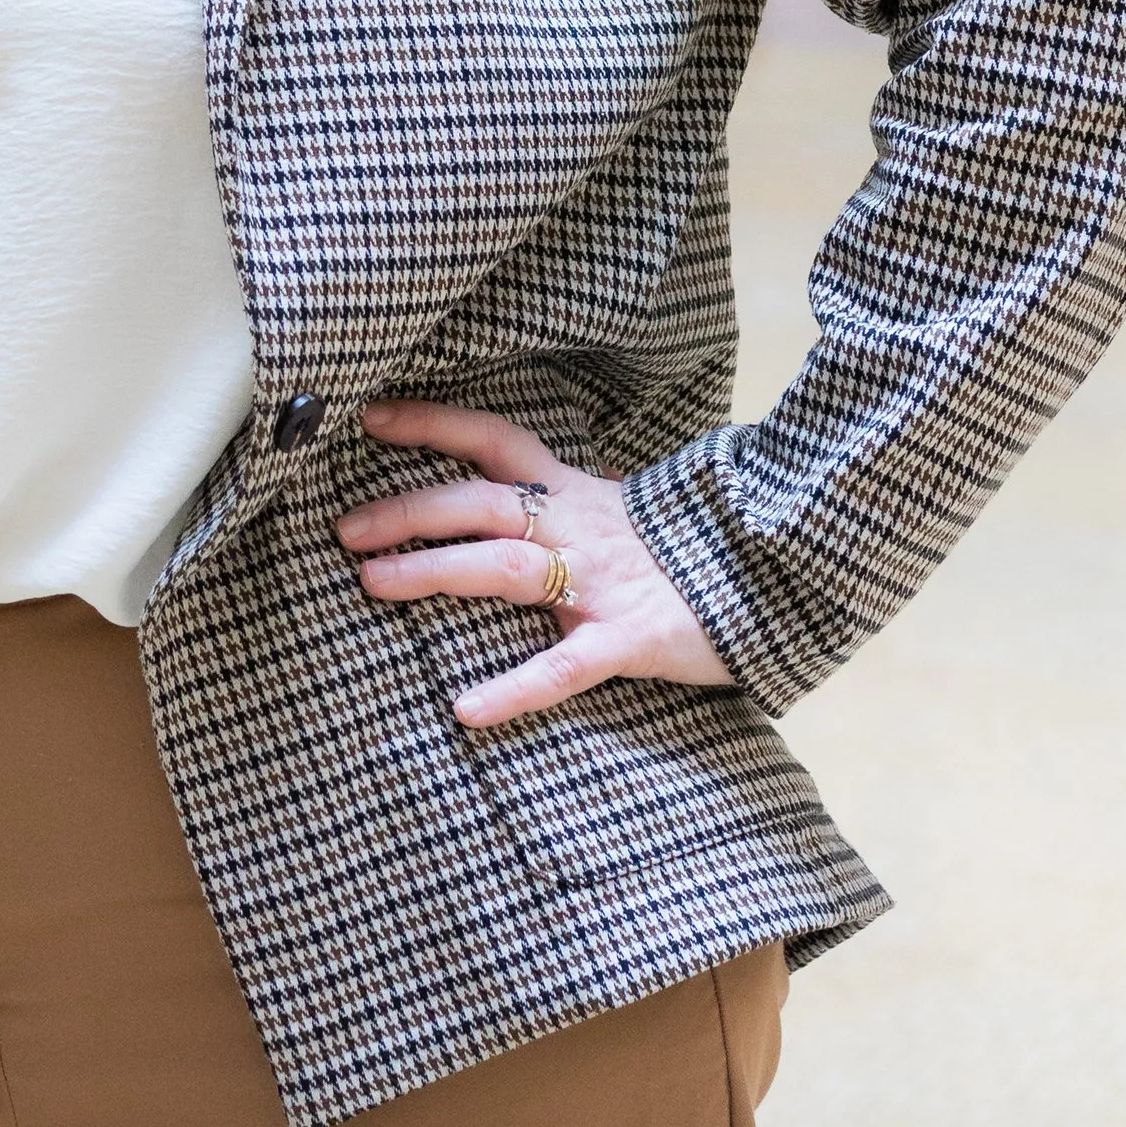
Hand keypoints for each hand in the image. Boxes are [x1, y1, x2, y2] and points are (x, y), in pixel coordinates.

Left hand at [338, 400, 733, 726]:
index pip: (493, 442)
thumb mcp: (625, 517)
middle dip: (408, 509)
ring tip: (373, 582)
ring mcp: (605, 582)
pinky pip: (566, 664)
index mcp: (576, 494)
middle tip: (343, 528)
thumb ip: (571, 509)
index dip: (432, 425)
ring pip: (506, 565)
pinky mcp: (633, 638)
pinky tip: (469, 710)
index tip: (369, 416)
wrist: (782, 577)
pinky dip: (515, 687)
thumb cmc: (692, 555)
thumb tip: (523, 501)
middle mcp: (580, 527)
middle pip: (481, 501)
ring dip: (435, 570)